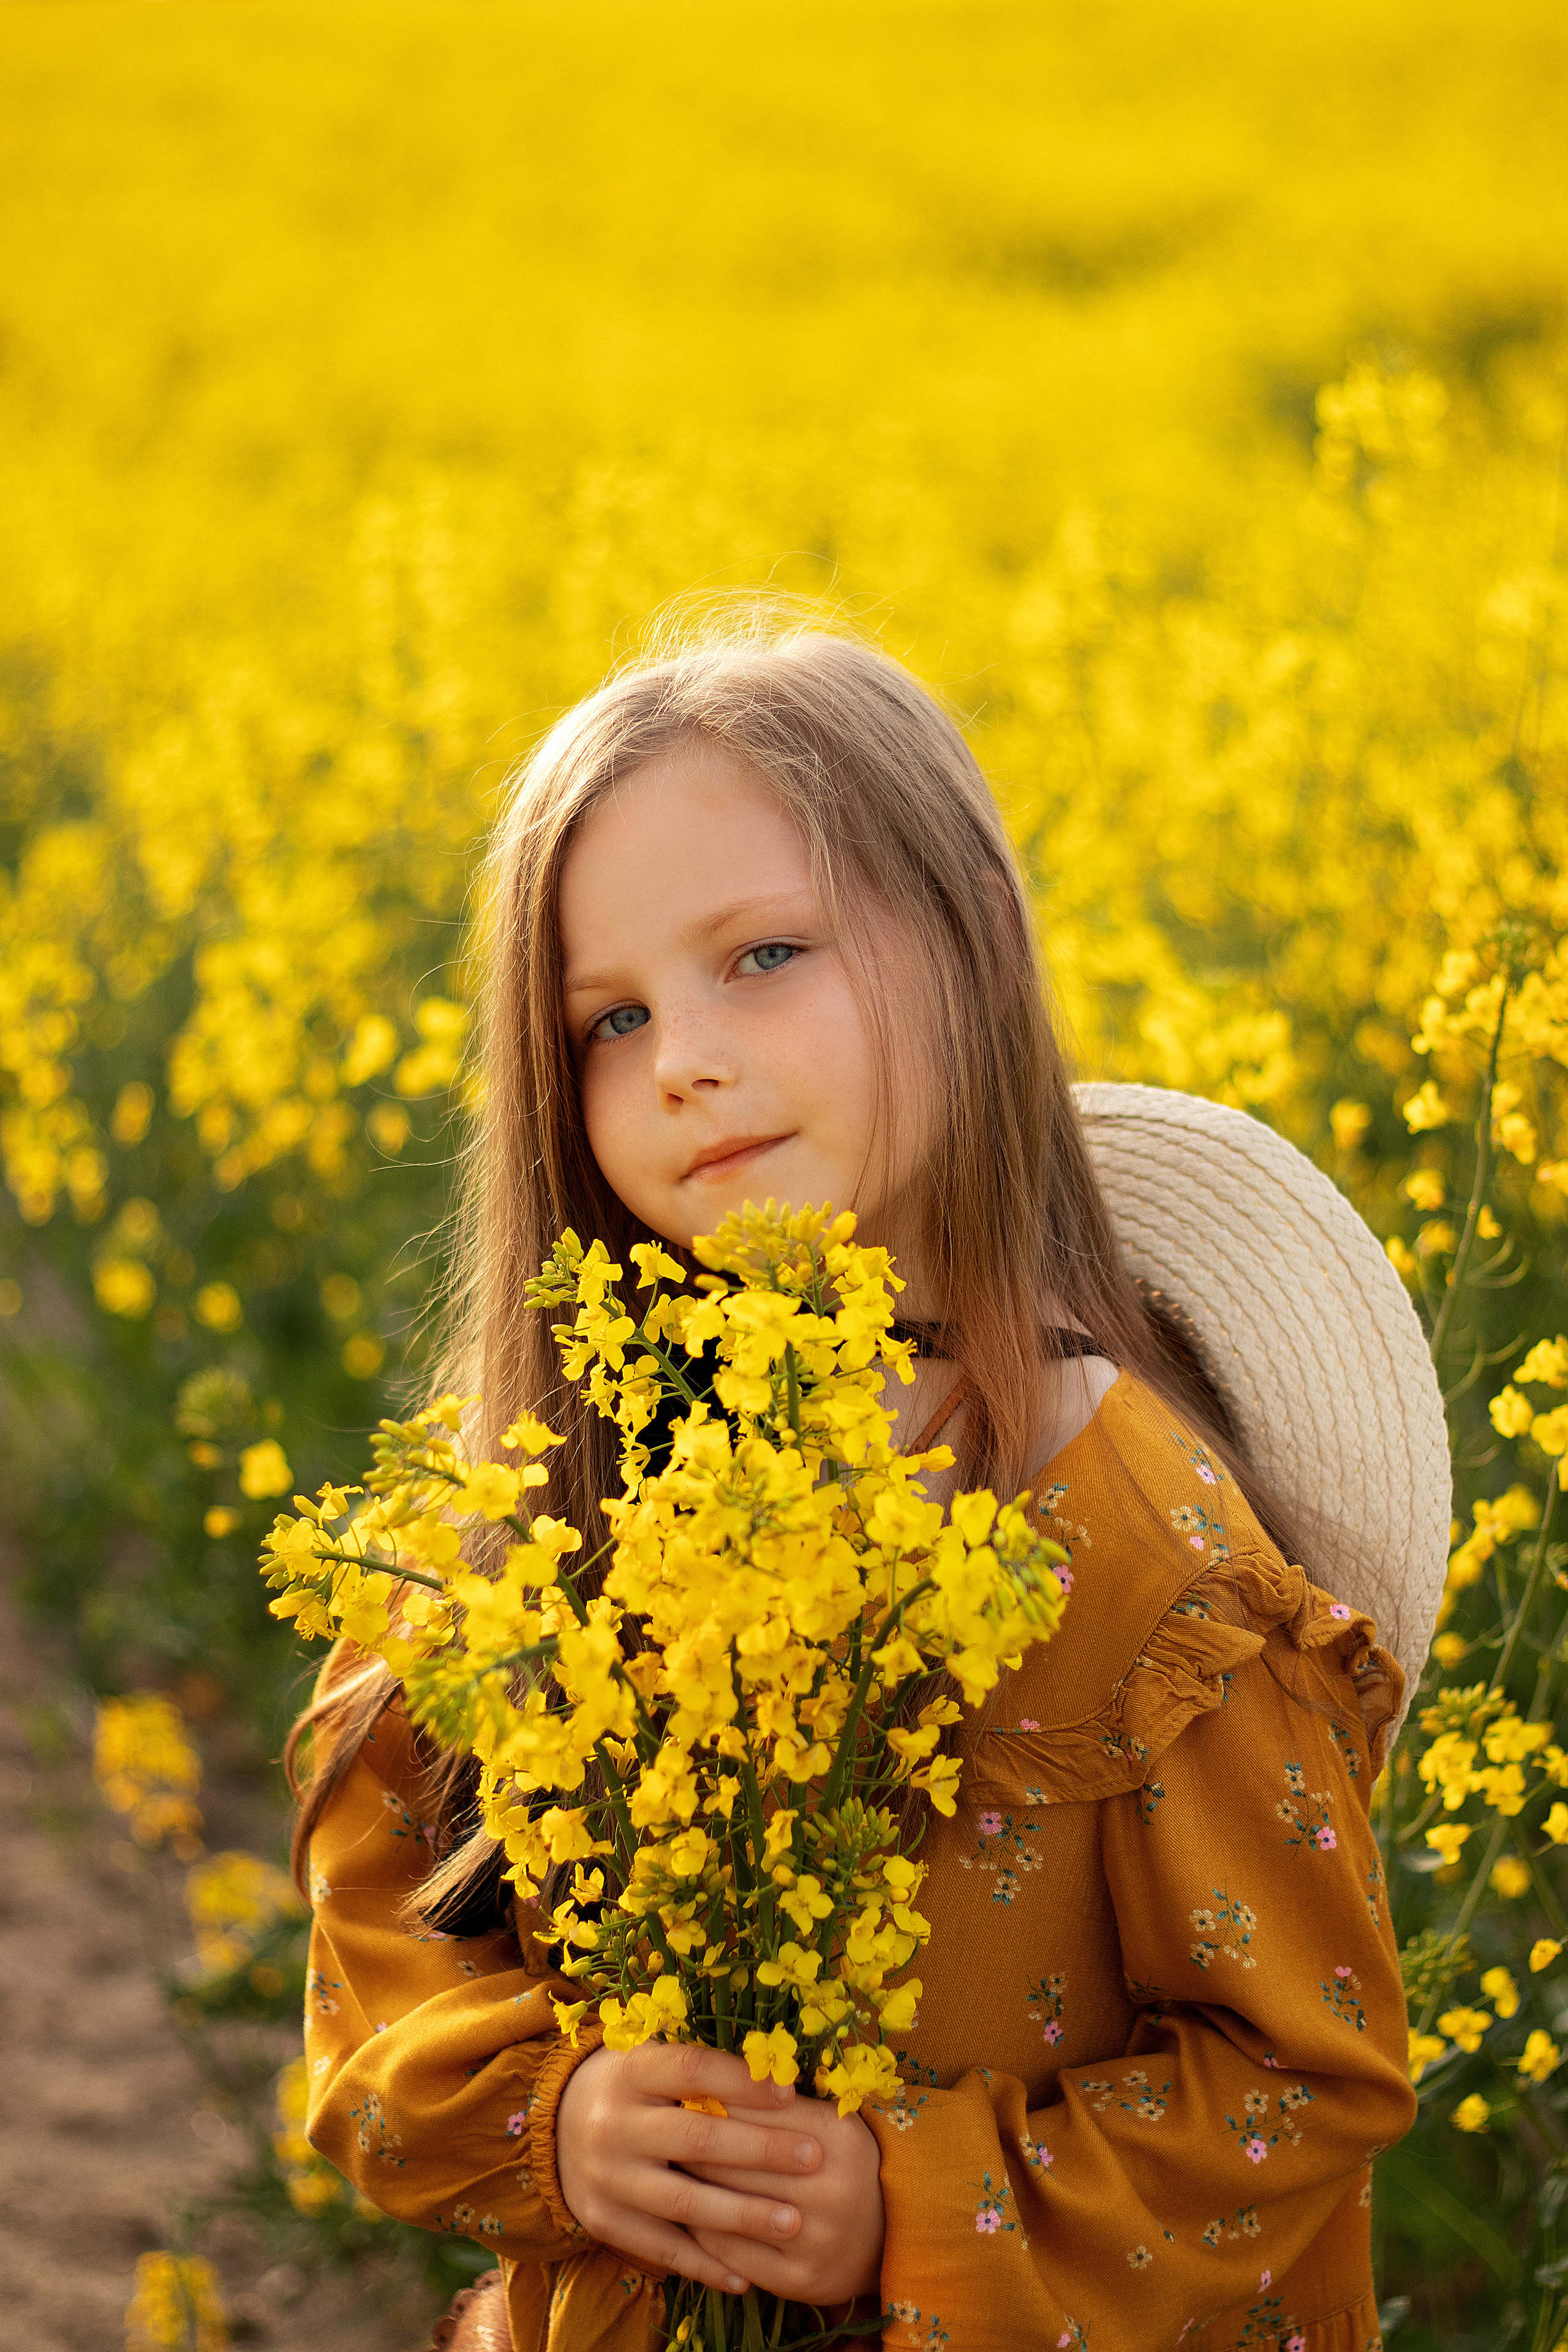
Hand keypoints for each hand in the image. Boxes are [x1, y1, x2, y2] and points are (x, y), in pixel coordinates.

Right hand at [556, 2041, 829, 2293]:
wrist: (560, 2126)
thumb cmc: (638, 2089)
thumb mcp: (657, 2063)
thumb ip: (706, 2071)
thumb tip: (784, 2081)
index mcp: (633, 2071)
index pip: (693, 2070)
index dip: (743, 2082)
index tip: (792, 2095)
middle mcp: (615, 2123)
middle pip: (696, 2139)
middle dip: (760, 2150)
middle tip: (812, 2157)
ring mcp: (608, 2176)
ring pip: (684, 2201)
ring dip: (743, 2215)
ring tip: (793, 2221)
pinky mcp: (605, 2220)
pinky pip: (662, 2248)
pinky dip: (706, 2264)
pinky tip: (746, 2275)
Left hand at [684, 2083, 883, 2306]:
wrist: (885, 2235)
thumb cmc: (840, 2162)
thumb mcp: (824, 2120)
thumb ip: (774, 2105)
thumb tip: (706, 2084)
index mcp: (837, 2134)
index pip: (755, 2108)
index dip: (711, 2100)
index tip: (678, 2094)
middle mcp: (830, 2186)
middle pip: (736, 2156)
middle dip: (691, 2141)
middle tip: (660, 2131)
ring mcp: (815, 2238)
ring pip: (729, 2204)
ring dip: (689, 2185)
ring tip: (665, 2168)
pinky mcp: (798, 2279)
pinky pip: (730, 2251)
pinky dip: (700, 2231)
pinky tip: (686, 2213)